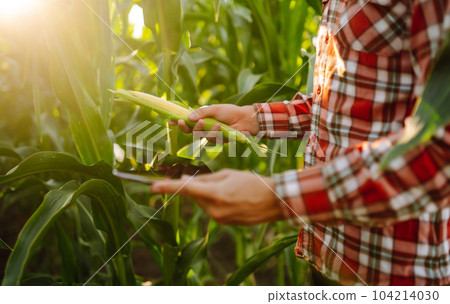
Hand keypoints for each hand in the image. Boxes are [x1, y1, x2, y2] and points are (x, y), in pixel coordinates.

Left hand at [151, 169, 282, 224]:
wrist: (274, 202)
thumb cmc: (253, 183)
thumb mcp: (228, 175)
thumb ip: (205, 179)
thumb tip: (186, 180)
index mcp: (215, 194)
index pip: (186, 190)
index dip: (167, 188)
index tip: (152, 187)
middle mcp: (214, 210)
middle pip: (195, 196)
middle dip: (197, 186)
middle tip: (212, 178)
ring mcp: (219, 219)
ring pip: (202, 203)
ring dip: (207, 194)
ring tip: (228, 188)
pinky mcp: (224, 224)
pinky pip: (212, 210)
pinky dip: (214, 202)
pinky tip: (230, 197)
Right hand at [169, 104, 259, 135]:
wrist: (245, 119)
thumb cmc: (230, 112)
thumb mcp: (214, 108)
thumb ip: (201, 112)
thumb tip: (189, 117)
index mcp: (201, 120)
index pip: (187, 123)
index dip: (179, 123)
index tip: (172, 121)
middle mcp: (205, 129)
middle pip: (191, 132)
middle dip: (187, 128)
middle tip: (187, 122)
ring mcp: (211, 136)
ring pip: (201, 137)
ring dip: (204, 130)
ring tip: (212, 123)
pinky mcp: (219, 142)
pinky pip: (212, 139)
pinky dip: (216, 133)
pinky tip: (221, 127)